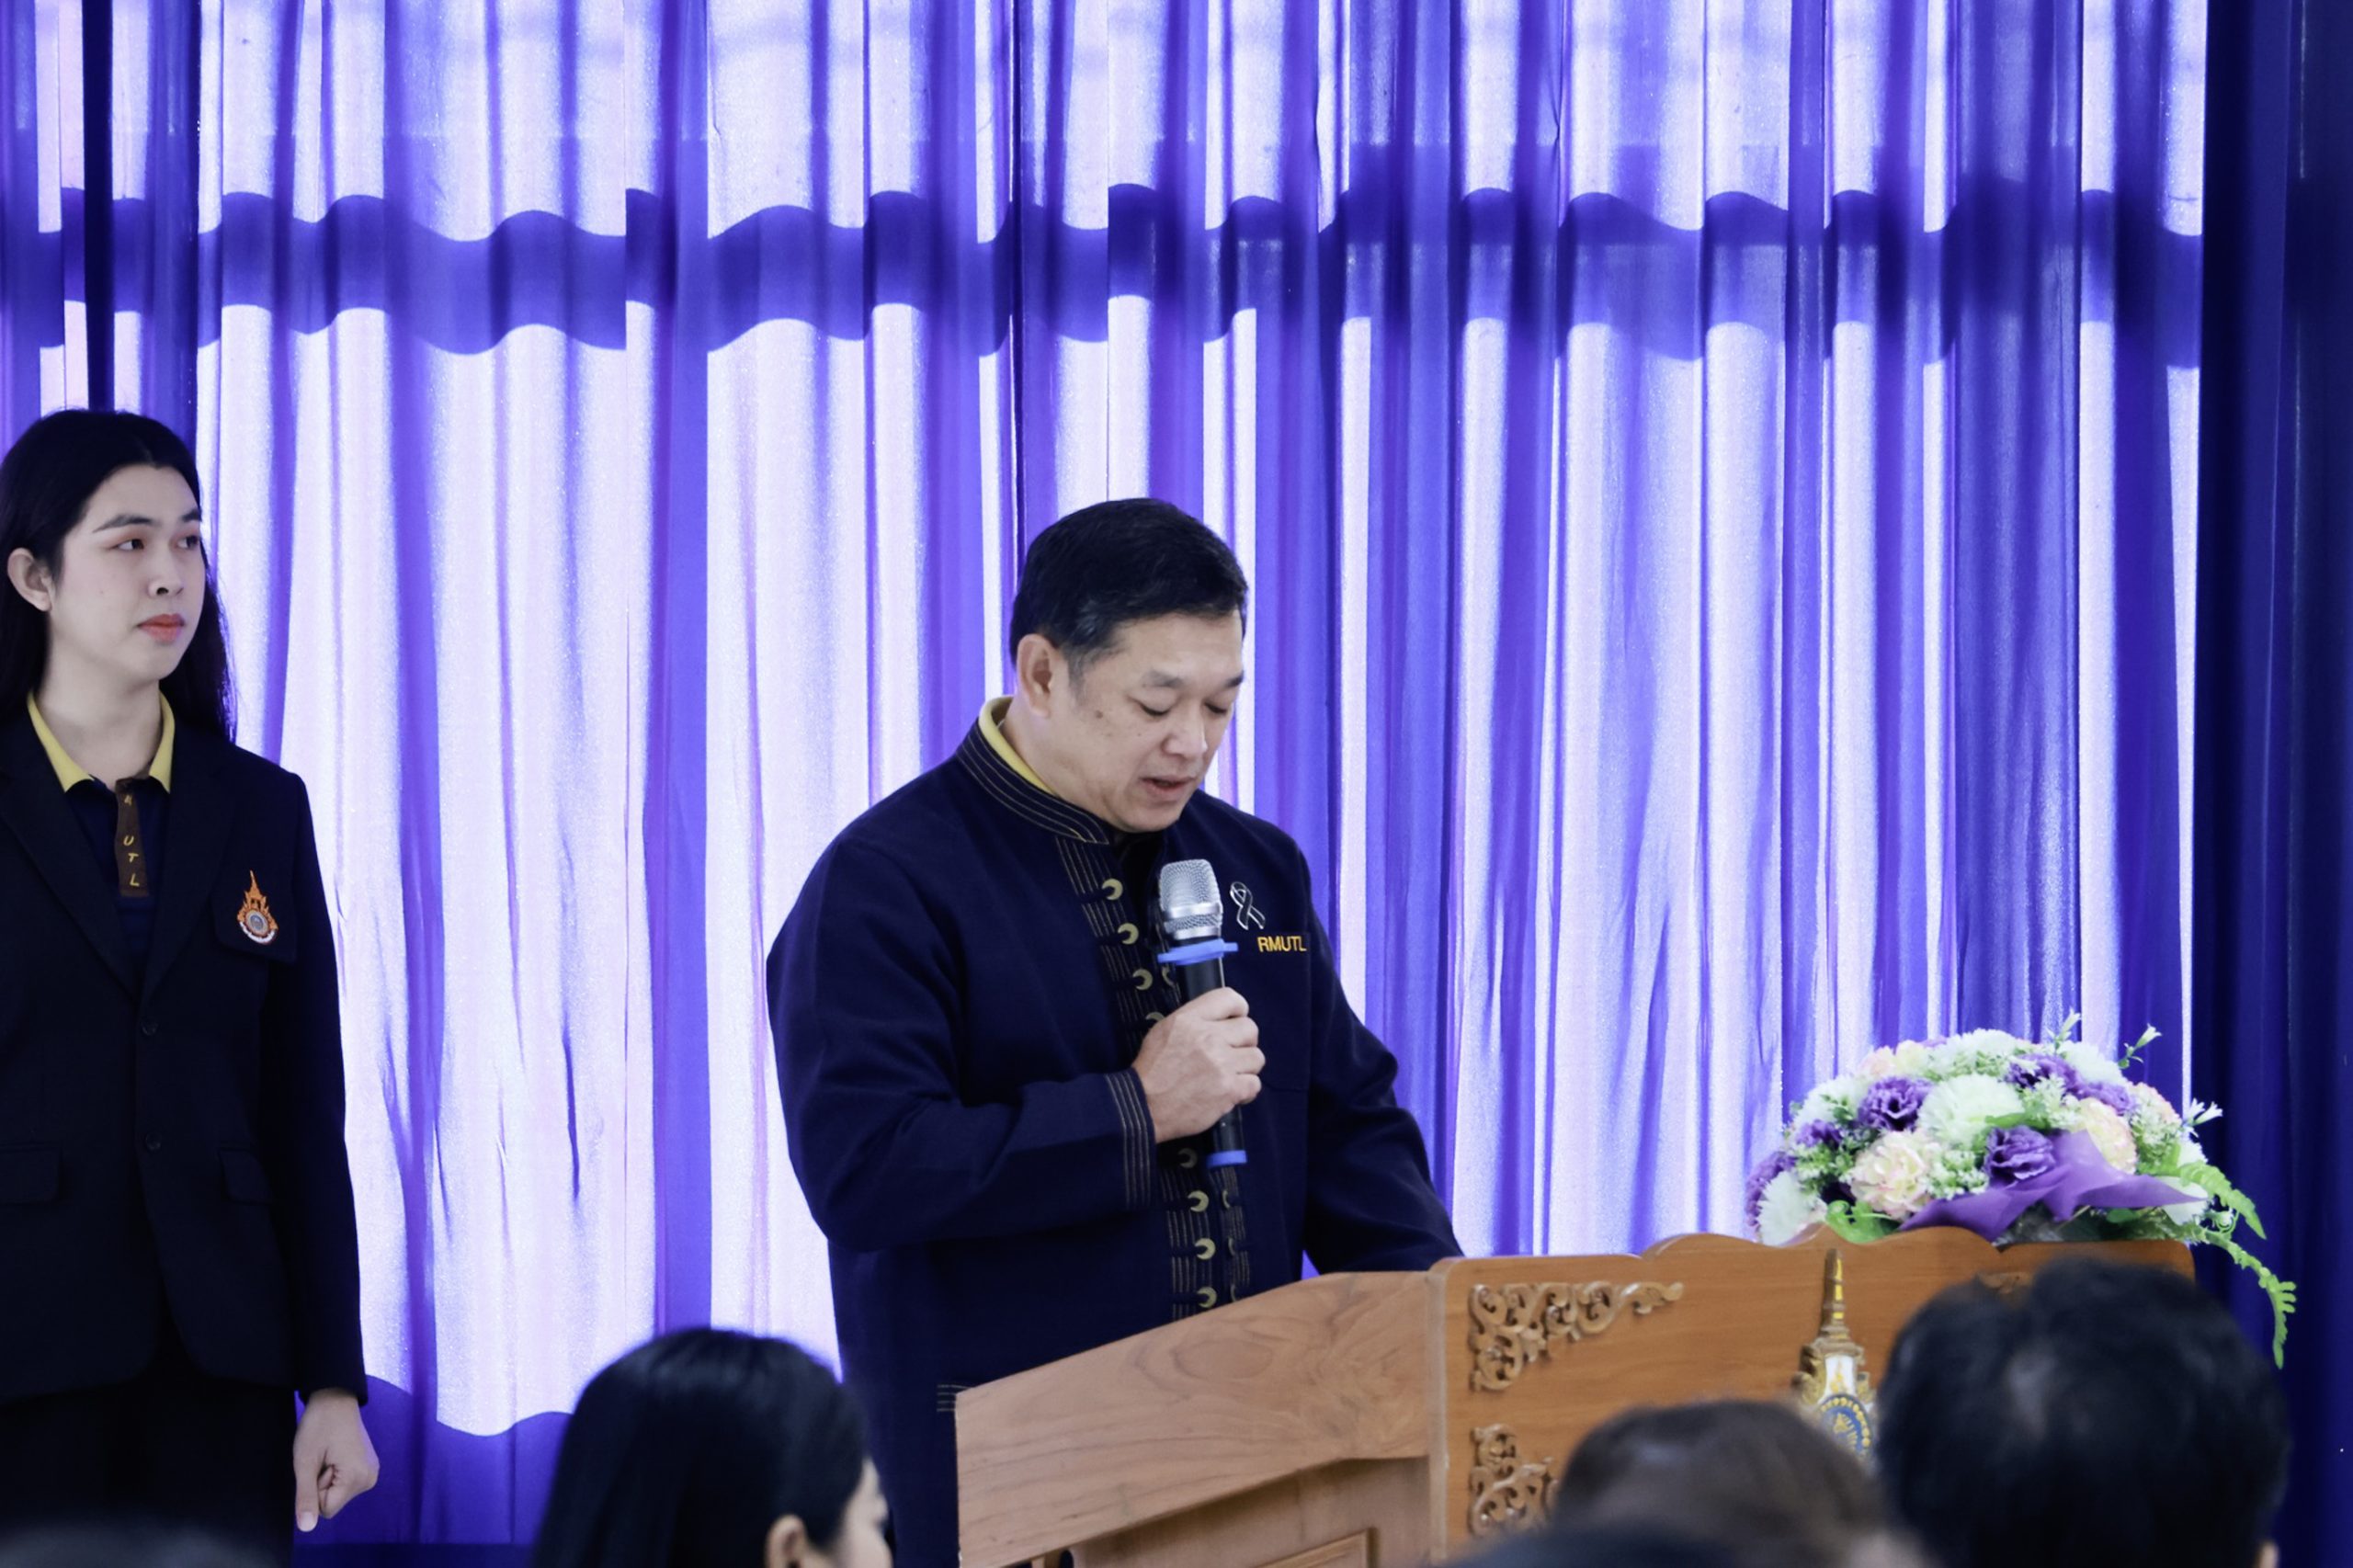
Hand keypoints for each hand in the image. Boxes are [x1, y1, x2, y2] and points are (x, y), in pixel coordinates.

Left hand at [292, 1388, 379, 1531]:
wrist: (336, 1398)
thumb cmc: (318, 1427)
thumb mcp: (305, 1462)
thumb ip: (306, 1496)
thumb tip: (306, 1528)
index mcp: (357, 1479)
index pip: (326, 1510)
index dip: (314, 1490)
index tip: (317, 1465)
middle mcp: (370, 1479)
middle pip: (333, 1502)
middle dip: (321, 1484)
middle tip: (322, 1458)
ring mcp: (372, 1472)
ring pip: (338, 1494)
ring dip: (328, 1479)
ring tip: (329, 1454)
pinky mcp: (369, 1467)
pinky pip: (345, 1484)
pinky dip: (336, 1473)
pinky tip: (337, 1454)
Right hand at [1132, 988, 1262, 1141]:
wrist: (1144, 1107)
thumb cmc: (1151, 1070)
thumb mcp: (1163, 1031)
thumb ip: (1193, 1021)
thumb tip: (1221, 1021)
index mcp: (1191, 1019)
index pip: (1230, 998)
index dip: (1238, 1010)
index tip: (1234, 1022)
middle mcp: (1209, 1037)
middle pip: (1250, 1029)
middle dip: (1244, 1042)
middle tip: (1232, 1054)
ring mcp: (1222, 1064)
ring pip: (1257, 1058)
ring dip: (1246, 1067)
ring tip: (1230, 1075)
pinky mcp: (1229, 1090)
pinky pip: (1255, 1084)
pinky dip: (1245, 1090)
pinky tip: (1231, 1093)